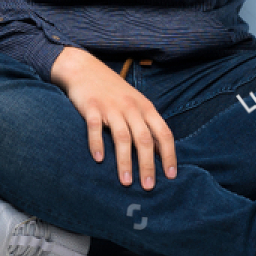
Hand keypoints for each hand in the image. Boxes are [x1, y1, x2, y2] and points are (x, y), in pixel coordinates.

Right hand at [50, 47, 176, 189]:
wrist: (85, 68)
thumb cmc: (112, 90)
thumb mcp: (135, 103)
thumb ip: (146, 124)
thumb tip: (159, 152)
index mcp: (145, 107)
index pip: (163, 133)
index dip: (168, 155)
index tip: (170, 176)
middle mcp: (131, 107)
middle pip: (144, 139)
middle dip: (147, 165)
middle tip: (148, 187)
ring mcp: (111, 107)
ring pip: (122, 137)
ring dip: (125, 161)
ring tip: (126, 182)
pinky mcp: (91, 107)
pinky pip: (95, 127)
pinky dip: (97, 144)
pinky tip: (99, 160)